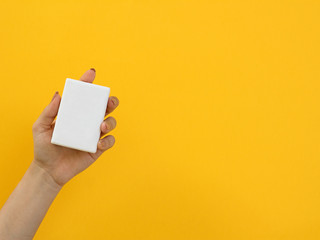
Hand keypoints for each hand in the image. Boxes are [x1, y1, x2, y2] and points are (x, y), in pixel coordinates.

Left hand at [32, 69, 118, 186]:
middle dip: (110, 101)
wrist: (49, 171)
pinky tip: (99, 143)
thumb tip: (59, 94)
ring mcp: (94, 134)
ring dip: (111, 121)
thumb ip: (49, 111)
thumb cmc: (44, 147)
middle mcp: (87, 122)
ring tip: (102, 126)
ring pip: (111, 122)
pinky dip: (108, 140)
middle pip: (104, 107)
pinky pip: (110, 141)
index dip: (88, 83)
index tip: (91, 73)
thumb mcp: (40, 127)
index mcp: (74, 114)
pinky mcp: (98, 148)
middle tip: (109, 102)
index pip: (83, 96)